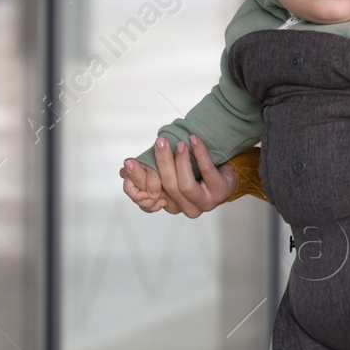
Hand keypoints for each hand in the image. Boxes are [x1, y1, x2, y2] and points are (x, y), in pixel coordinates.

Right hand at [121, 135, 237, 217]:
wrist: (226, 171)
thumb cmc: (194, 170)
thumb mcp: (170, 170)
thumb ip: (149, 170)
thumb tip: (123, 168)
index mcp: (169, 205)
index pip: (146, 199)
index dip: (137, 180)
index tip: (130, 161)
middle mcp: (185, 209)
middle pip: (166, 187)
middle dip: (161, 162)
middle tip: (159, 142)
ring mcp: (204, 203)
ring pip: (184, 185)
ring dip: (180, 161)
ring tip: (179, 144)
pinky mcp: (219, 193)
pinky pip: (206, 172)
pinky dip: (199, 153)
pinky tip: (194, 140)